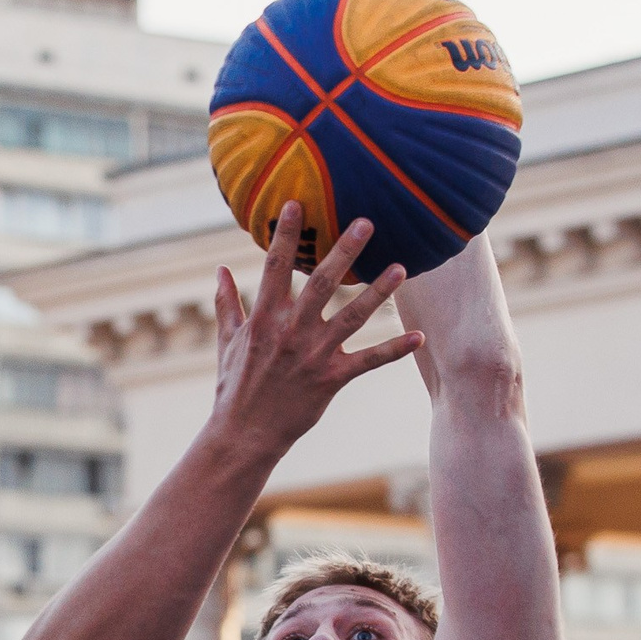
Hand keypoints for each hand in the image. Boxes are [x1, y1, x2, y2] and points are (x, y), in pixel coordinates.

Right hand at [205, 203, 418, 461]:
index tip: (296, 204)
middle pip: (322, 284)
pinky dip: (394, 349)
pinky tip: (419, 335)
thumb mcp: (228, 343)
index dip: (286, 236)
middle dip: (344, 251)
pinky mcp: (331, 380)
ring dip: (378, 293)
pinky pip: (368, 361)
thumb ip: (228, 304)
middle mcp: (291, 333)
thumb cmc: (234, 387)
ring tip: (401, 268)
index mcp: (264, 319)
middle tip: (366, 222)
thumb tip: (221, 271)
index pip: (275, 268)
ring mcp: (313, 356)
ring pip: (352, 317)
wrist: (244, 435)